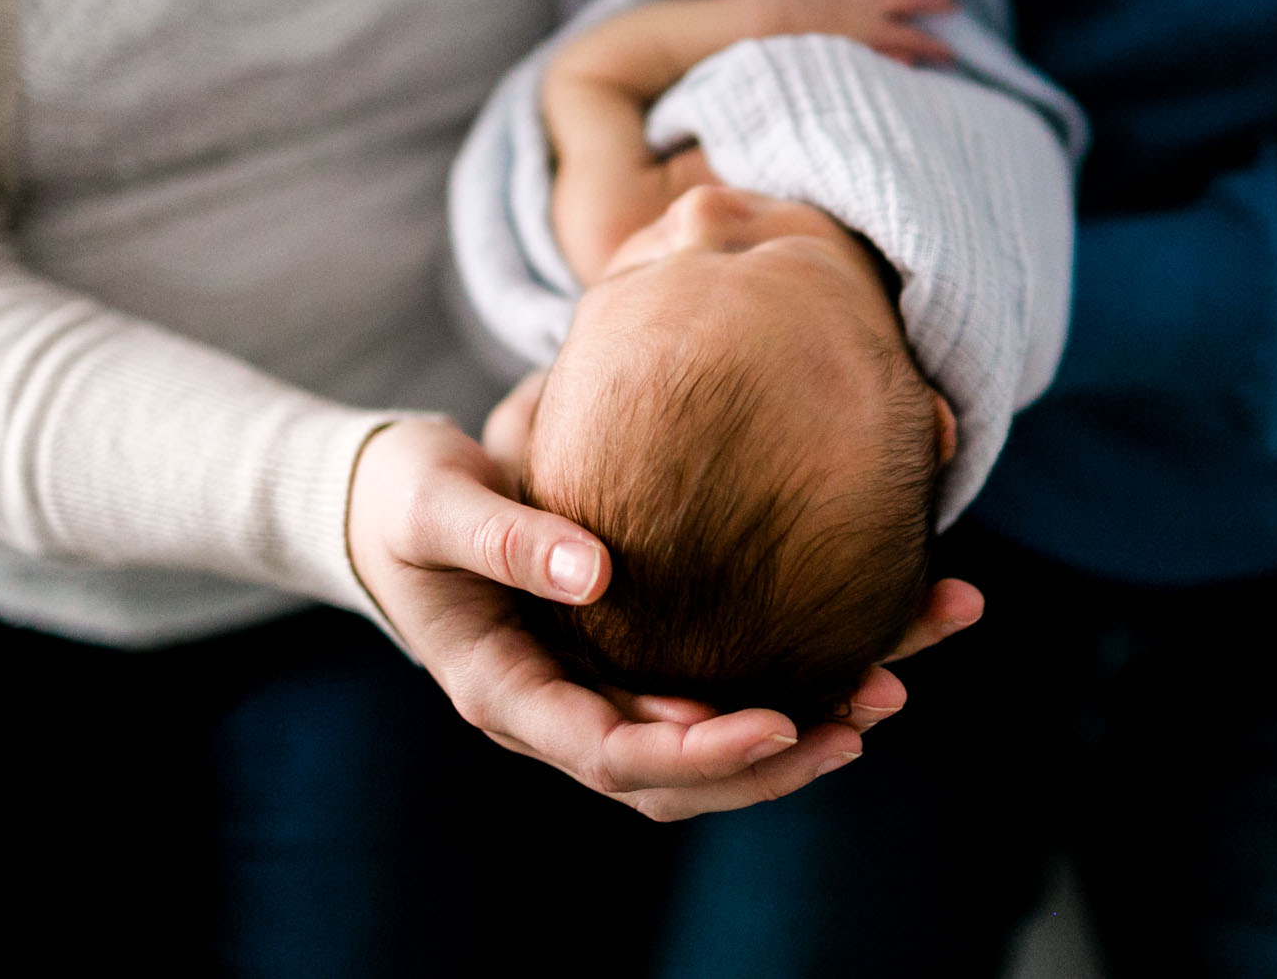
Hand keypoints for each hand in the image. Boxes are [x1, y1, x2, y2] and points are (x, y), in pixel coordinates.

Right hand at [346, 410, 902, 819]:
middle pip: (674, 777)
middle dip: (774, 761)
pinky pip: (708, 689)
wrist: (388, 501)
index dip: (696, 753)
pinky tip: (855, 646)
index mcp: (504, 692)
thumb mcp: (435, 504)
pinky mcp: (626, 658)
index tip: (777, 723)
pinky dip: (781, 678)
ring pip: (702, 746)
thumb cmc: (403, 499)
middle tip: (868, 715)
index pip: (610, 755)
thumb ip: (503, 537)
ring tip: (888, 689)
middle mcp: (559, 711)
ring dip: (797, 729)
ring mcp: (595, 690)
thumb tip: (593, 571)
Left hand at [768, 0, 960, 64]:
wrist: (770, 25)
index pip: (911, 40)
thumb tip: (909, 64)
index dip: (934, 48)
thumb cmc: (802, 53)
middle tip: (955, 2)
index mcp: (869, 31)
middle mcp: (863, 6)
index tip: (953, 54)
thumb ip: (879, 63)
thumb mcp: (844, 66)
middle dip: (932, 1)